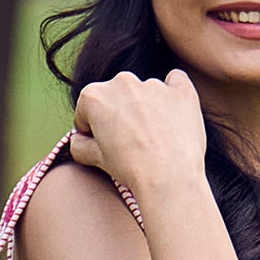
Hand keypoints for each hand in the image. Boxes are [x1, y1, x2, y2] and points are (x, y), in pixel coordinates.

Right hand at [69, 69, 207, 199]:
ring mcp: (153, 84)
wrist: (169, 179)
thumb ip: (80, 145)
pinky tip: (174, 115)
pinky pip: (176, 81)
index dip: (92, 130)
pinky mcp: (181, 91)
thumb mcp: (96, 159)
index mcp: (94, 95)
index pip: (87, 110)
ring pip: (145, 92)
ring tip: (155, 139)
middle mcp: (122, 82)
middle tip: (130, 144)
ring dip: (146, 109)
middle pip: (116, 97)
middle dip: (120, 115)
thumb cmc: (131, 169)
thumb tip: (78, 140)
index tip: (103, 146)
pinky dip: (173, 94)